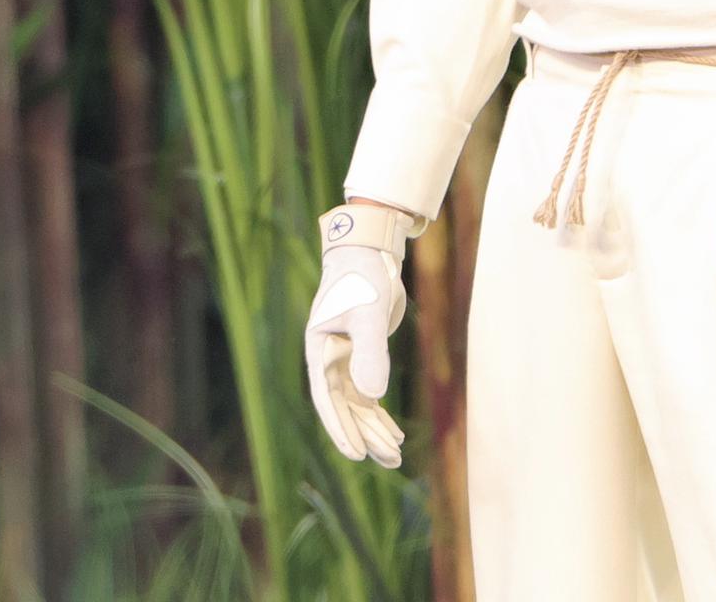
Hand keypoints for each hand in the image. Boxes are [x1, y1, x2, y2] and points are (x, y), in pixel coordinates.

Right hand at [303, 202, 412, 469]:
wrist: (371, 252)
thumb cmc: (364, 278)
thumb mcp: (368, 315)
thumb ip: (370, 354)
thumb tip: (373, 398)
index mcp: (319, 352)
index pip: (328, 399)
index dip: (341, 428)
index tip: (357, 454)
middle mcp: (329, 361)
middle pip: (346, 408)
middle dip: (366, 435)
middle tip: (389, 461)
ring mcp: (345, 360)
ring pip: (359, 405)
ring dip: (376, 429)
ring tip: (396, 457)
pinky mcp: (363, 356)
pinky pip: (369, 393)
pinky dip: (380, 413)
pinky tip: (394, 432)